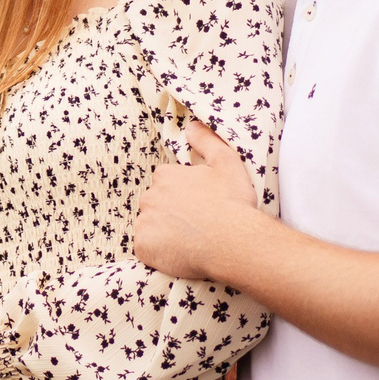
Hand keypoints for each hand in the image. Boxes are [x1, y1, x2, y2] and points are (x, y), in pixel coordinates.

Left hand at [134, 119, 261, 281]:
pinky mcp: (143, 248)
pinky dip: (159, 252)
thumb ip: (206, 140)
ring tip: (191, 241)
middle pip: (156, 204)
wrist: (234, 242)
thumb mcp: (227, 161)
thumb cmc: (233, 202)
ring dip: (164, 232)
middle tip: (196, 224)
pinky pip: (147, 249)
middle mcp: (149, 197)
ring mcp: (144, 223)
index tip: (200, 205)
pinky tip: (181, 254)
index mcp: (165, 176)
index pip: (166, 183)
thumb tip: (191, 126)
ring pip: (150, 227)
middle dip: (171, 212)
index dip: (184, 195)